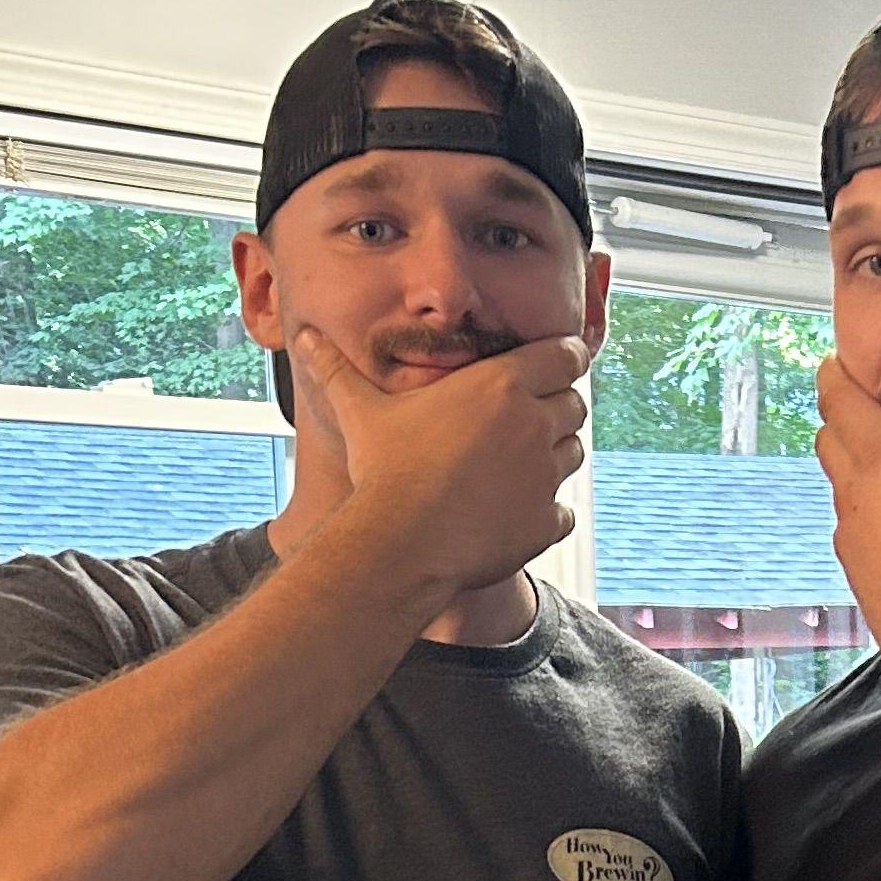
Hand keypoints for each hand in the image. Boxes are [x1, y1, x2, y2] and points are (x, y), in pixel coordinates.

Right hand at [289, 328, 587, 602]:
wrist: (399, 544)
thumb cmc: (382, 472)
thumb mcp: (361, 412)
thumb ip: (339, 371)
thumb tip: (305, 337)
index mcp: (503, 385)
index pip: (567, 354)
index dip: (564, 357)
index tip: (555, 364)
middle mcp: (535, 425)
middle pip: (575, 404)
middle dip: (558, 408)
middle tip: (527, 421)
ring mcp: (545, 477)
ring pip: (574, 454)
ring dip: (555, 456)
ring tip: (519, 467)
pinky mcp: (545, 523)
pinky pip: (564, 511)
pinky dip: (547, 512)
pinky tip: (515, 514)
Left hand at [813, 342, 880, 644]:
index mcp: (876, 451)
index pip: (833, 393)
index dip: (836, 372)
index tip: (844, 362)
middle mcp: (851, 488)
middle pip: (828, 436)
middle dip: (845, 418)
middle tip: (874, 409)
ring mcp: (849, 533)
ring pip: (839, 486)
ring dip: (858, 470)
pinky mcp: (858, 570)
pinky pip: (855, 531)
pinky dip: (871, 518)